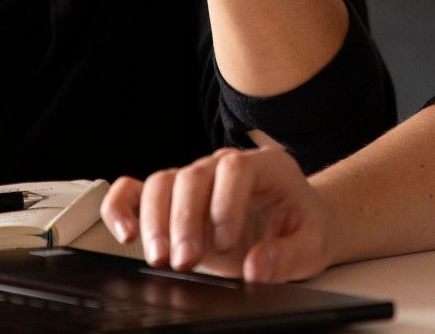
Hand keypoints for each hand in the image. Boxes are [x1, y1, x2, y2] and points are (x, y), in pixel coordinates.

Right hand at [101, 145, 332, 282]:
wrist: (295, 227)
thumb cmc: (302, 229)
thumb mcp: (312, 245)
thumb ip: (288, 256)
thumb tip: (257, 267)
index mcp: (265, 167)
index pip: (235, 168)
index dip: (224, 203)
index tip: (225, 241)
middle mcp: (225, 167)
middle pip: (191, 176)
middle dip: (184, 220)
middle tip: (186, 260)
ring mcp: (197, 181)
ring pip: (162, 182)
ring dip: (155, 221)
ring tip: (162, 258)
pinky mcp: (174, 201)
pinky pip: (137, 190)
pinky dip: (122, 206)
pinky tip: (126, 233)